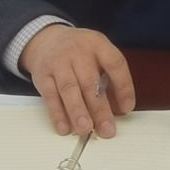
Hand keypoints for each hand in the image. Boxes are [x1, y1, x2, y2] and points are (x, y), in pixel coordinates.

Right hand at [20, 26, 134, 138]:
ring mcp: (58, 62)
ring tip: (85, 129)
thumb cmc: (79, 53)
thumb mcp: (97, 55)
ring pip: (69, 89)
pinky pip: (51, 96)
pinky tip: (65, 128)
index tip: (126, 108)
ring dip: (78, 111)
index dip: (123, 87)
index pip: (115, 64)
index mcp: (98, 44)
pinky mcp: (42, 75)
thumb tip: (118, 110)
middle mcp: (78, 51)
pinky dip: (58, 114)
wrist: (47, 40)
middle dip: (99, 108)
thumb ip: (109, 79)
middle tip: (107, 129)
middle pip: (90, 82)